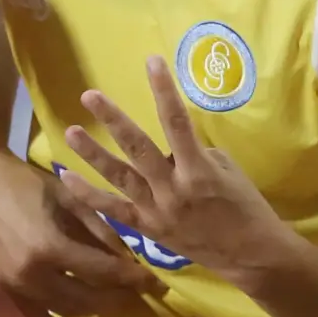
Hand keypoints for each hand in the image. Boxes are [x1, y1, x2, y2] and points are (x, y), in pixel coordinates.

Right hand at [0, 149, 164, 316]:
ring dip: (96, 310)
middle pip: (88, 299)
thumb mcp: (73, 199)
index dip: (134, 279)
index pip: (104, 272)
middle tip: (139, 290)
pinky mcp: (8, 291)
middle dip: (119, 297)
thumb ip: (102, 232)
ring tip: (118, 300)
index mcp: (50, 247)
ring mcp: (18, 287)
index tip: (156, 283)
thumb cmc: (29, 183)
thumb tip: (129, 260)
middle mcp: (33, 275)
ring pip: (68, 311)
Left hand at [56, 57, 288, 288]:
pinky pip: (113, 210)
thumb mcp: (227, 170)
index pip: (177, 121)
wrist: (251, 255)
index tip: (152, 61)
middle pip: (138, 148)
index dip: (163, 89)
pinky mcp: (147, 229)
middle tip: (90, 96)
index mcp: (199, 170)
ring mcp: (157, 211)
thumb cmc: (245, 206)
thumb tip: (168, 144)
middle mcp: (173, 189)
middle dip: (113, 119)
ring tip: (70, 131)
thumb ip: (194, 153)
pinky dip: (88, 195)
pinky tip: (66, 177)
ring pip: (119, 178)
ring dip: (93, 154)